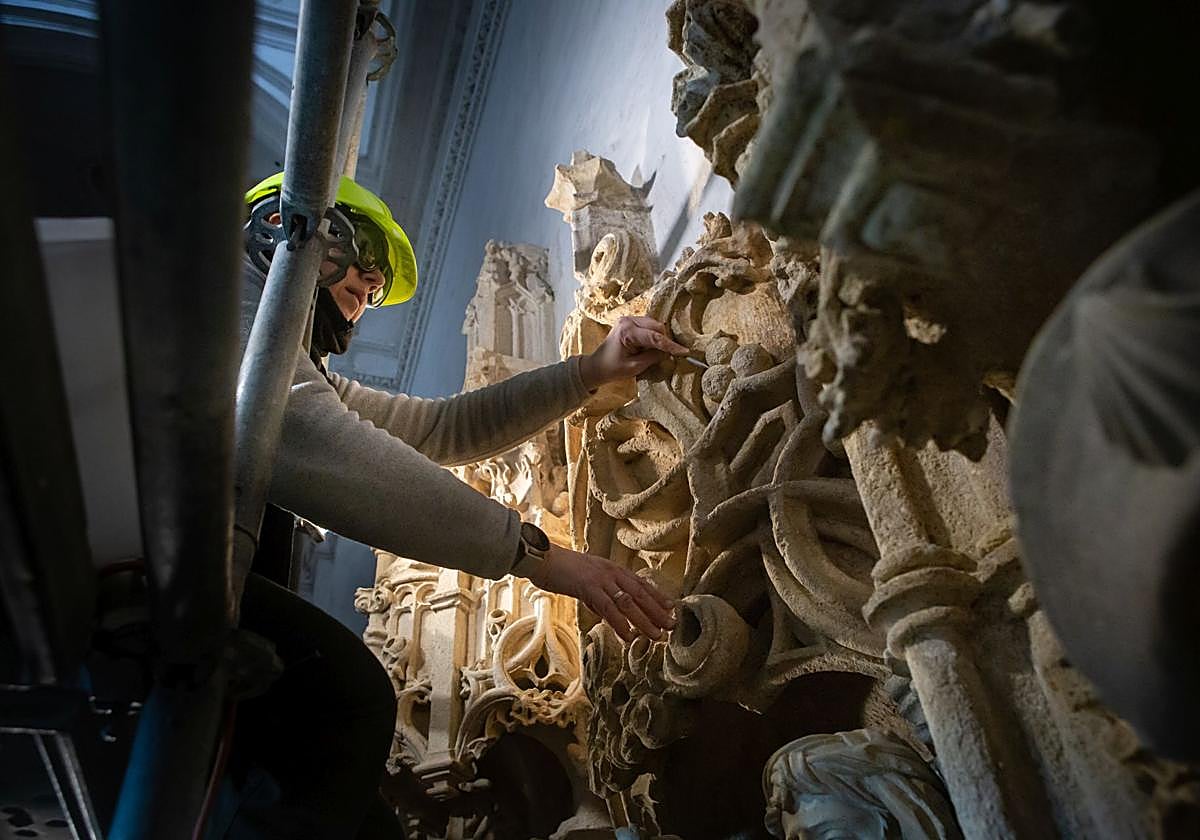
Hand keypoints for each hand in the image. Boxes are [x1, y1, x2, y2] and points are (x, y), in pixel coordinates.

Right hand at [522, 544, 675, 642]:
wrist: (541, 558)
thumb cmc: (561, 570)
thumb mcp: (585, 581)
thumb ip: (599, 597)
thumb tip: (608, 614)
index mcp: (611, 569)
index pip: (639, 583)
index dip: (657, 596)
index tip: (671, 608)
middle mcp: (611, 572)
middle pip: (639, 593)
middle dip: (657, 611)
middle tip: (672, 626)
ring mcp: (601, 579)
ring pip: (628, 602)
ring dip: (644, 620)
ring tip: (656, 636)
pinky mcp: (588, 587)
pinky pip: (608, 608)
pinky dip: (620, 623)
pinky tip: (628, 636)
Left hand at [578, 315, 689, 389]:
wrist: (597, 366)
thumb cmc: (613, 369)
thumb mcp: (635, 367)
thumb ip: (653, 357)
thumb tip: (669, 353)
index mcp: (627, 331)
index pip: (655, 337)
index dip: (671, 346)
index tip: (684, 351)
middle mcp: (628, 321)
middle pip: (657, 326)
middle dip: (664, 340)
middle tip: (665, 355)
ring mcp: (628, 319)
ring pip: (654, 325)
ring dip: (658, 338)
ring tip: (653, 352)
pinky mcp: (629, 322)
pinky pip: (648, 326)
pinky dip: (653, 335)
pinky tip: (648, 347)